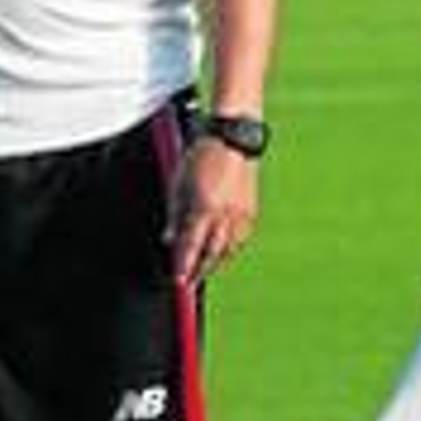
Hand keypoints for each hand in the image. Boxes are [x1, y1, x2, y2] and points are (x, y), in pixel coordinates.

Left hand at [166, 137, 259, 286]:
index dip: (184, 266)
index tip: (178, 281)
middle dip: (200, 270)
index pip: (191, 246)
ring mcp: (241, 213)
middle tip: (190, 282)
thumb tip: (169, 241)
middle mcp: (224, 214)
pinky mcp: (251, 210)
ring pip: (229, 249)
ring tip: (205, 269)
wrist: (233, 138)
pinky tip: (223, 251)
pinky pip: (240, 238)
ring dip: (216, 262)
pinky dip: (230, 248)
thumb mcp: (178, 184)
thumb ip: (174, 215)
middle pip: (212, 253)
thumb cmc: (201, 156)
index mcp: (204, 207)